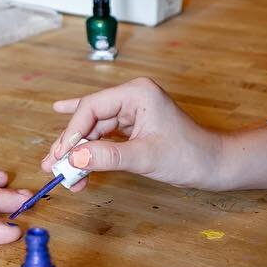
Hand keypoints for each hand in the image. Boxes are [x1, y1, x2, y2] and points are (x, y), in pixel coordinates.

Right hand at [43, 77, 224, 190]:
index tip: (59, 157)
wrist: (214, 165)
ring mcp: (132, 111)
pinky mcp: (134, 125)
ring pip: (94, 130)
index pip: (91, 108)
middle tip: (51, 165)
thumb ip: (107, 156)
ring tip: (63, 173)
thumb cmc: (189, 156)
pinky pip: (104, 136)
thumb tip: (72, 158)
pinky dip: (90, 150)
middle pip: (88, 118)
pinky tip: (67, 143)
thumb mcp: (145, 157)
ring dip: (78, 152)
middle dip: (70, 144)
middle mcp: (132, 97)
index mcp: (136, 93)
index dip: (71, 133)